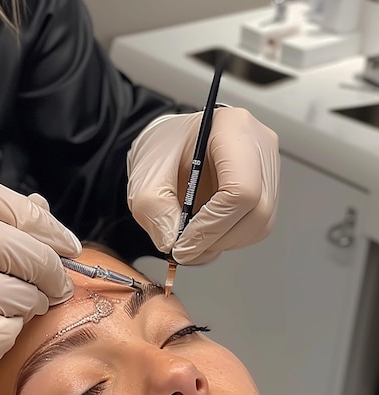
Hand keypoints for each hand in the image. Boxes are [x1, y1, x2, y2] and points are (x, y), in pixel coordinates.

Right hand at [0, 179, 81, 394]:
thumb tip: (41, 205)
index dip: (36, 217)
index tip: (65, 243)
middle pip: (1, 241)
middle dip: (46, 264)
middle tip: (61, 283)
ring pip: (3, 289)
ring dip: (30, 301)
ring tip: (28, 308)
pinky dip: (10, 334)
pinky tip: (1, 333)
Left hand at [127, 107, 278, 263]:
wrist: (169, 148)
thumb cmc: (162, 151)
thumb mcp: (144, 177)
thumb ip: (154, 210)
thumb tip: (172, 242)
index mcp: (232, 128)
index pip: (241, 188)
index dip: (212, 225)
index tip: (184, 243)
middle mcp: (259, 146)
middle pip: (257, 211)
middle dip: (217, 239)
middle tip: (184, 250)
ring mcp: (267, 167)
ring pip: (260, 224)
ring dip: (221, 242)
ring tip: (190, 239)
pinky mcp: (265, 189)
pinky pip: (256, 227)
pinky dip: (228, 238)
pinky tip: (205, 231)